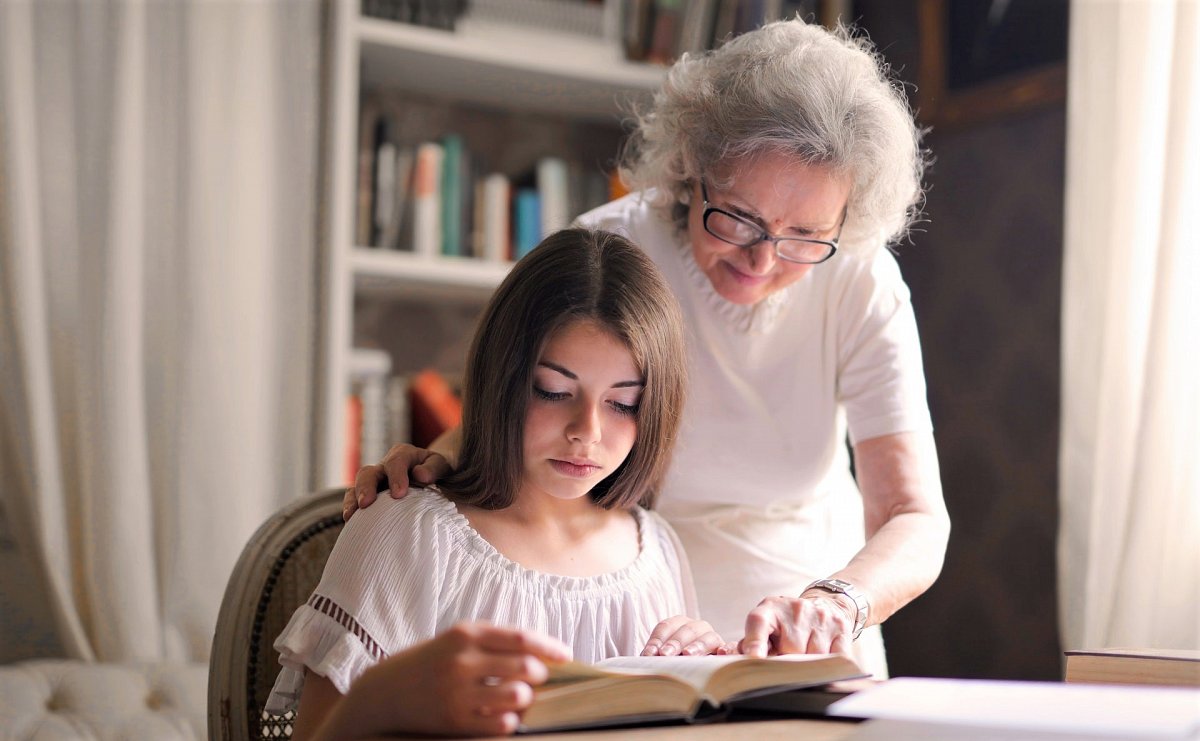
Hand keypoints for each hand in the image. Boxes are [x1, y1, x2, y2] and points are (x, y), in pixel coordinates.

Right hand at [341, 622, 571, 737]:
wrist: (384, 692)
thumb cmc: (431, 662)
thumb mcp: (457, 639)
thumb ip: (495, 641)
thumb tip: (543, 652)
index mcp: (465, 634)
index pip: (521, 637)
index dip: (550, 647)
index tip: (566, 656)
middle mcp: (462, 661)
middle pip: (525, 667)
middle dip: (539, 674)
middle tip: (537, 678)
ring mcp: (457, 692)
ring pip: (518, 696)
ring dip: (525, 698)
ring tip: (518, 697)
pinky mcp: (454, 721)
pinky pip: (502, 724)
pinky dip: (510, 720)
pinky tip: (503, 715)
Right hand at [344, 443, 450, 519]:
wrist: (435, 476)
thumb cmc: (438, 472)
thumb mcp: (442, 465)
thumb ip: (433, 468)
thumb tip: (420, 475)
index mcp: (404, 454)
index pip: (396, 461)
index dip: (395, 476)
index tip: (398, 494)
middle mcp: (386, 465)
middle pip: (370, 472)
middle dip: (366, 487)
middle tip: (367, 503)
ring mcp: (376, 479)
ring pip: (358, 484)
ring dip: (354, 498)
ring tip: (352, 514)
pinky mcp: (370, 493)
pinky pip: (354, 497)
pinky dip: (350, 506)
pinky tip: (350, 519)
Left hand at [640, 616, 725, 656]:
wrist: (697, 676)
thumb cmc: (674, 664)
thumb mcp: (663, 660)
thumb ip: (656, 657)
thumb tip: (646, 659)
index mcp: (678, 624)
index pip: (666, 627)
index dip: (657, 639)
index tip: (649, 654)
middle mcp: (697, 628)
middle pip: (687, 630)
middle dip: (675, 642)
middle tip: (665, 654)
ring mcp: (713, 638)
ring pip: (708, 636)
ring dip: (697, 645)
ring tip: (688, 654)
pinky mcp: (726, 651)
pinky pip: (731, 648)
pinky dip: (729, 648)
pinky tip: (722, 653)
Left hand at [738, 593, 855, 657]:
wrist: (823, 604)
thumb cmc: (786, 624)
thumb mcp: (766, 627)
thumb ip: (749, 644)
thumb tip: (728, 656)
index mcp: (769, 608)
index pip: (759, 622)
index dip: (755, 642)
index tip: (754, 659)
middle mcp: (795, 608)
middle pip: (790, 650)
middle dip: (788, 662)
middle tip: (787, 660)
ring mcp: (820, 616)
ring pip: (814, 657)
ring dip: (810, 665)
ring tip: (805, 656)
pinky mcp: (840, 627)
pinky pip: (836, 658)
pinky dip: (830, 666)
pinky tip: (824, 660)